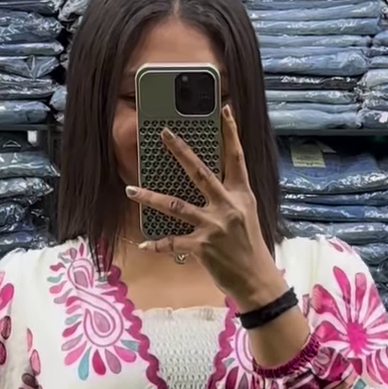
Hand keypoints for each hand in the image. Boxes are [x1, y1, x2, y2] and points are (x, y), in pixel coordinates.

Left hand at [125, 104, 286, 312]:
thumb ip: (230, 196)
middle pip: (200, 172)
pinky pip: (173, 243)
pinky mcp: (203, 246)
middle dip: (180, 151)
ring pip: (176, 206)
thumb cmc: (250, 246)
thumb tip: (213, 180)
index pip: (236, 158)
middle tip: (164, 134)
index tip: (224, 109)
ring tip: (130, 189)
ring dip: (150, 197)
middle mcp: (227, 206)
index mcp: (241, 195)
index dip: (231, 133)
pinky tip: (144, 244)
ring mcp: (214, 226)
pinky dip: (157, 244)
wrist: (257, 279)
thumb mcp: (246, 215)